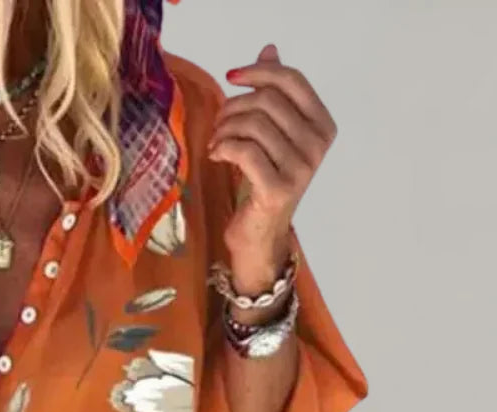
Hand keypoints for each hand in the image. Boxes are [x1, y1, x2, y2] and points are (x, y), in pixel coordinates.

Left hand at [208, 44, 336, 290]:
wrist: (259, 234)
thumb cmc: (263, 181)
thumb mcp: (270, 133)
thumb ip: (273, 93)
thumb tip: (269, 50)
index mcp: (322, 125)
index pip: (292, 80)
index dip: (258, 72)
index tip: (230, 77)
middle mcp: (317, 146)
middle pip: (268, 101)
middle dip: (233, 106)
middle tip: (218, 124)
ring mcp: (301, 169)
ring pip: (254, 125)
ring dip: (224, 129)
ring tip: (215, 143)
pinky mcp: (278, 189)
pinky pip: (245, 151)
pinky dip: (223, 147)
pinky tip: (216, 155)